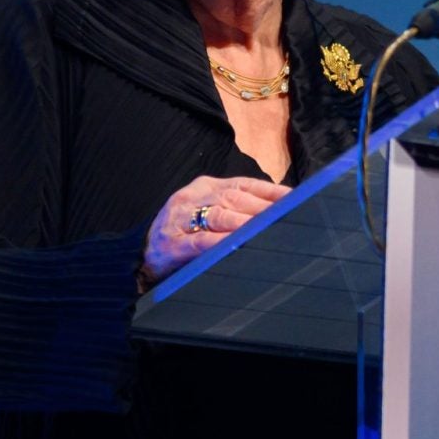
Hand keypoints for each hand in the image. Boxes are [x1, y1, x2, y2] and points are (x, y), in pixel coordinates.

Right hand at [140, 176, 290, 289]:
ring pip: (219, 215)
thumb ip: (238, 209)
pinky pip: (200, 240)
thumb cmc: (184, 233)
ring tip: (267, 228)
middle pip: (234, 198)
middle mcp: (193, 197)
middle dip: (262, 208)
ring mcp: (180, 219)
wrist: (143, 254)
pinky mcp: (172, 243)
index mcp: (206, 186)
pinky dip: (220, 241)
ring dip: (246, 222)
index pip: (244, 184)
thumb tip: (279, 211)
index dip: (270, 191)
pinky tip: (236, 244)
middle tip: (287, 216)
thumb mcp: (209, 213)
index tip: (295, 199)